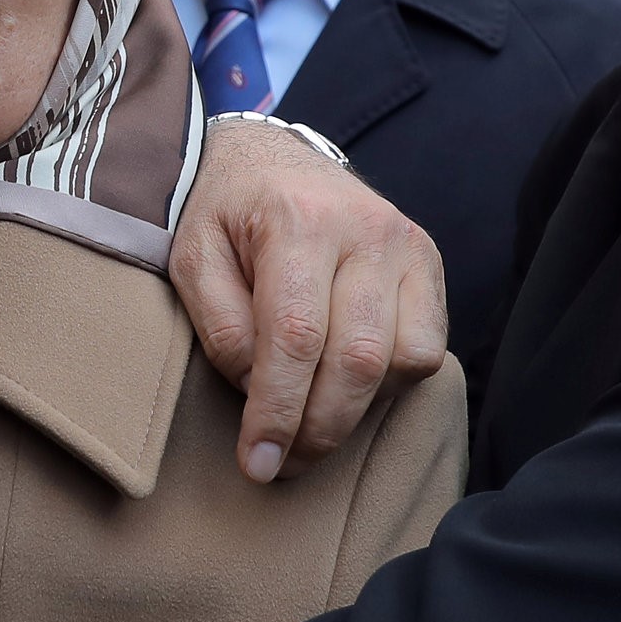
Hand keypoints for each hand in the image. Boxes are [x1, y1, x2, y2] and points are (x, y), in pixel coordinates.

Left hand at [173, 118, 448, 481]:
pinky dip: (389, 386)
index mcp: (298, 220)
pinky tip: (346, 388)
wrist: (270, 156)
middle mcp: (365, 230)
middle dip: (318, 429)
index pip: (296, 337)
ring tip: (309, 427)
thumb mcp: (192, 256)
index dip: (278, 412)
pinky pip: (426, 350)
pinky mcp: (428, 264)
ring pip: (403, 360)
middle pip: (357, 358)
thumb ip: (219, 324)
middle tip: (281, 465)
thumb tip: (258, 388)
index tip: (257, 462)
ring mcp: (407, 245)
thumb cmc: (224, 213)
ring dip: (355, 412)